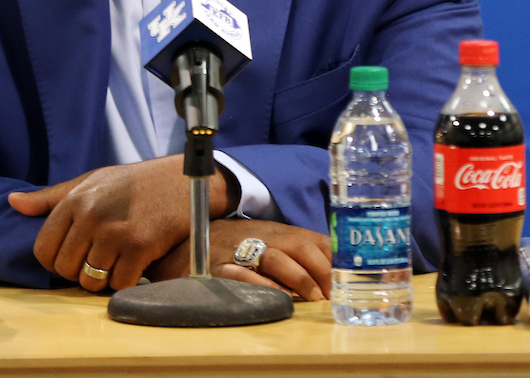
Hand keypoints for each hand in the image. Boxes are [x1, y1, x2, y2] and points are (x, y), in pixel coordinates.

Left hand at [7, 157, 234, 291]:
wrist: (180, 179)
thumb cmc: (132, 183)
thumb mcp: (90, 181)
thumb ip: (50, 197)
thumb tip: (13, 202)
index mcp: (74, 200)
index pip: (44, 249)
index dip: (55, 261)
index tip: (72, 257)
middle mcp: (91, 216)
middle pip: (65, 269)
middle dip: (79, 272)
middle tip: (97, 260)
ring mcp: (115, 233)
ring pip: (91, 281)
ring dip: (103, 279)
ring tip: (115, 261)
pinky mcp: (140, 247)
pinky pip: (120, 283)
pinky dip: (126, 281)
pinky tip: (134, 264)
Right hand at [148, 218, 331, 301]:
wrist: (181, 242)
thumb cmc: (228, 246)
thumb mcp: (261, 241)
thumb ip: (290, 251)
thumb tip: (329, 272)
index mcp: (274, 231)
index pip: (311, 238)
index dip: (332, 257)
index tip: (348, 278)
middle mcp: (258, 236)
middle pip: (298, 245)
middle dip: (321, 270)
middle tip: (333, 294)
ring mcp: (238, 250)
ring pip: (274, 257)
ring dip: (298, 278)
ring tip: (313, 299)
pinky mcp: (217, 267)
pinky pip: (241, 275)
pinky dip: (261, 286)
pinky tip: (277, 298)